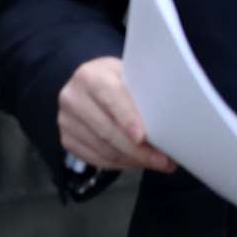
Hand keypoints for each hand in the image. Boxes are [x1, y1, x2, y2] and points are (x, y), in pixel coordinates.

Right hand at [57, 56, 175, 172]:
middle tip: (162, 160)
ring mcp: (66, 121)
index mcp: (90, 75)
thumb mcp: (131, 73)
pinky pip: (95, 158)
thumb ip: (144, 89)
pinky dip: (119, 164)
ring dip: (132, 160)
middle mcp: (72, 98)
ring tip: (156, 163)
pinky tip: (138, 163)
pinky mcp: (67, 139)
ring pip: (102, 148)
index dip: (127, 119)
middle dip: (137, 149)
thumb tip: (170, 116)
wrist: (91, 83)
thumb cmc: (118, 78)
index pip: (110, 98)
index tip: (143, 137)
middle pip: (106, 130)